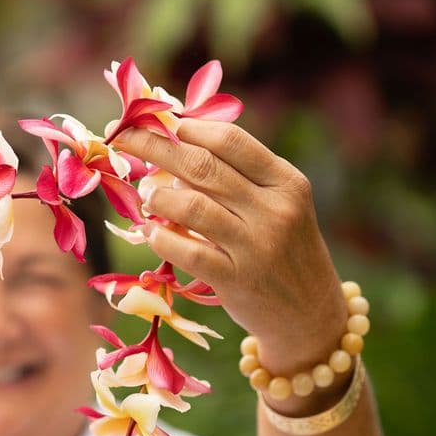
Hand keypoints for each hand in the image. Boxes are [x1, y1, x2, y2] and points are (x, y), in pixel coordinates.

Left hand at [113, 120, 349, 382]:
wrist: (311, 315)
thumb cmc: (284, 251)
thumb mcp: (279, 206)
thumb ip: (239, 178)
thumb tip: (176, 145)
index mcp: (287, 182)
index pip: (231, 141)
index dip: (188, 127)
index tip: (159, 121)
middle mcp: (274, 210)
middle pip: (202, 167)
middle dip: (155, 147)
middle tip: (124, 137)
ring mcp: (256, 246)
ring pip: (190, 207)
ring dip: (157, 196)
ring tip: (146, 194)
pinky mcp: (236, 280)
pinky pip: (186, 251)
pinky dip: (159, 237)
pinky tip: (149, 231)